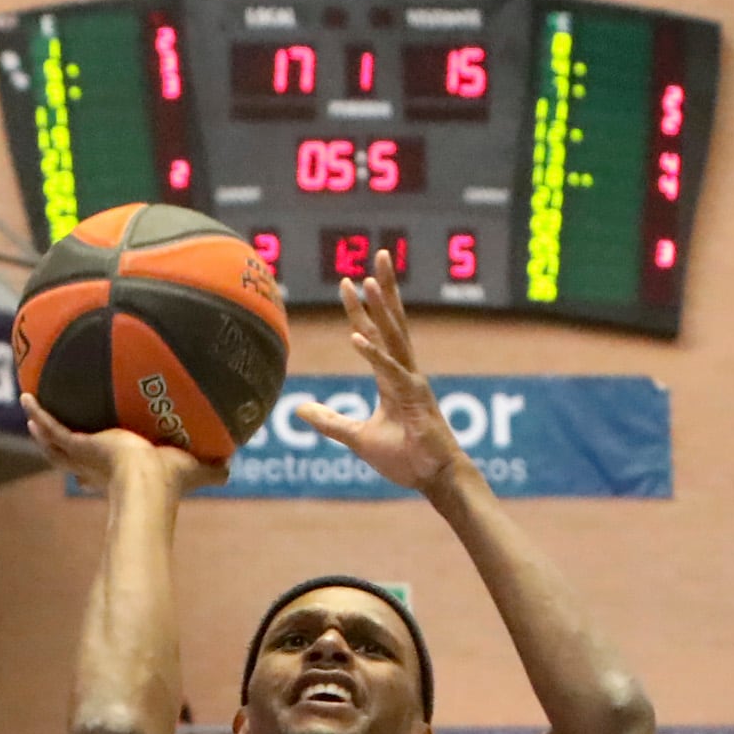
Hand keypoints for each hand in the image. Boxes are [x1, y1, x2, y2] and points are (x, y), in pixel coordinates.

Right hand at [21, 396, 221, 497]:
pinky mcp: (78, 445)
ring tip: (30, 409)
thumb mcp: (193, 467)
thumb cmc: (171, 481)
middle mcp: (98, 466)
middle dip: (61, 444)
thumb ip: (211, 468)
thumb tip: (232, 466)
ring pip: (54, 444)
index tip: (89, 462)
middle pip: (71, 456)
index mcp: (120, 472)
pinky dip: (39, 413)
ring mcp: (84, 456)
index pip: (101, 471)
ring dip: (42, 428)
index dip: (92, 469)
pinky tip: (26, 396)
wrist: (149, 482)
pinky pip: (52, 427)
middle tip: (50, 427)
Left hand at [300, 251, 469, 494]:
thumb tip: (298, 411)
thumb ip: (329, 422)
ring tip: (369, 282)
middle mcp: (405, 373)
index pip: (376, 333)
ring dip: (380, 310)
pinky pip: (390, 372)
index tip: (347, 281)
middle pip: (392, 322)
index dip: (361, 308)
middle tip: (380, 254)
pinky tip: (356, 336)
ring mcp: (412, 383)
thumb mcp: (356, 438)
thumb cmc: (405, 458)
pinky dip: (373, 354)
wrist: (434, 479)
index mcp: (393, 378)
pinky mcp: (414, 400)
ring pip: (394, 338)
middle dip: (385, 289)